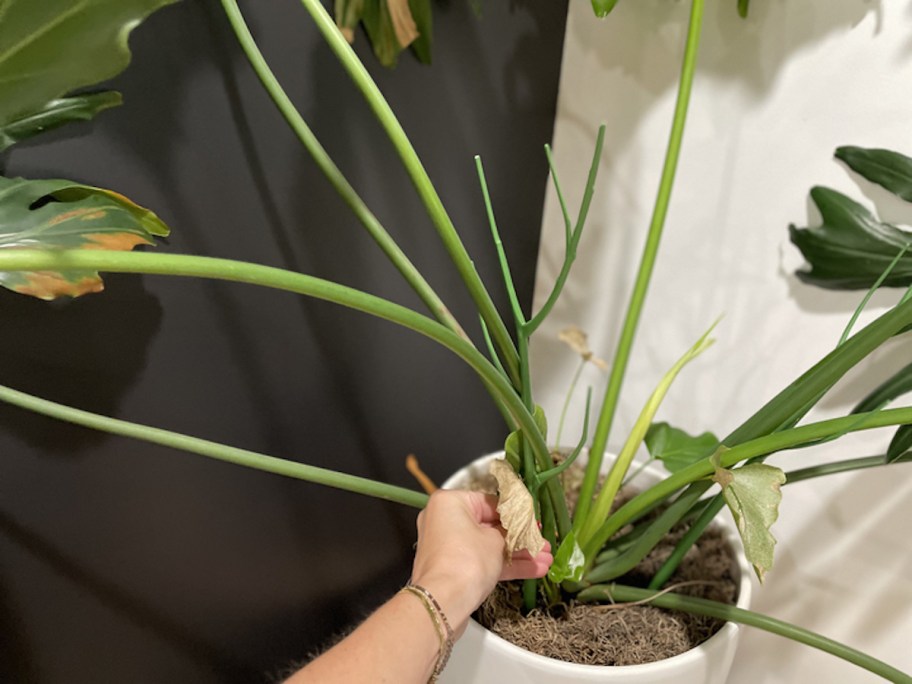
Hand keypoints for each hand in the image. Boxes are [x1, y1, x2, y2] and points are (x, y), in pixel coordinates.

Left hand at [409, 489, 552, 636]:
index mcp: (450, 503)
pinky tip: (534, 570)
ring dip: (517, 554)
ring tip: (545, 559)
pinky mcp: (453, 569)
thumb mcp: (496, 541)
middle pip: (489, 526)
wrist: (443, 603)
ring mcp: (448, 547)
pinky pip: (482, 562)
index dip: (516, 513)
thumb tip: (517, 531)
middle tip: (542, 542)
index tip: (534, 521)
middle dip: (519, 537)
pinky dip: (505, 566)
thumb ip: (510, 533)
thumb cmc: (467, 561)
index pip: (489, 502)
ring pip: (488, 547)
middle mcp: (444, 521)